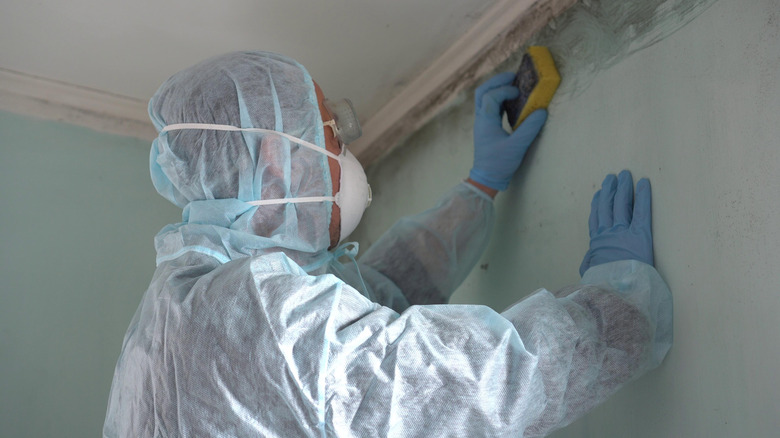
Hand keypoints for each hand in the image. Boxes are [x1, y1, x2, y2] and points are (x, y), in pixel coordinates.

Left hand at [469, 72, 547, 190]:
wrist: (487, 179)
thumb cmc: (499, 164)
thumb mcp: (517, 146)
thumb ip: (529, 128)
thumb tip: (541, 111)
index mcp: (485, 122)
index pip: (491, 97)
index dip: (504, 90)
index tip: (519, 93)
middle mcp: (481, 120)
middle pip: (482, 92)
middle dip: (497, 81)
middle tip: (513, 76)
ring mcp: (482, 123)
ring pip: (483, 98)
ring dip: (497, 88)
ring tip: (513, 84)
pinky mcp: (486, 128)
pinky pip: (489, 106)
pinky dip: (499, 99)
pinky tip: (512, 101)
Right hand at [580, 170, 653, 275]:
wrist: (615, 291)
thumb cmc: (603, 285)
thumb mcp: (591, 274)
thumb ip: (590, 265)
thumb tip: (587, 263)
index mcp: (597, 244)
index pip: (597, 220)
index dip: (597, 205)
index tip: (598, 194)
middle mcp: (608, 234)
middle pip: (608, 207)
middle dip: (610, 191)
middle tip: (612, 178)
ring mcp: (623, 232)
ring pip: (621, 204)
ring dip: (623, 188)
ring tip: (624, 176)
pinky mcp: (640, 234)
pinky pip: (642, 211)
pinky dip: (642, 196)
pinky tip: (643, 184)